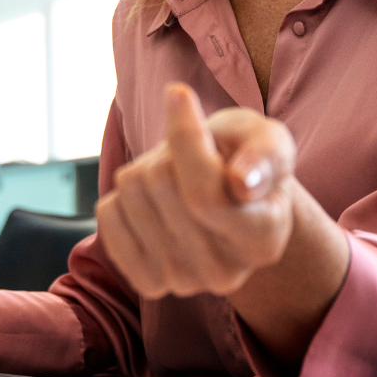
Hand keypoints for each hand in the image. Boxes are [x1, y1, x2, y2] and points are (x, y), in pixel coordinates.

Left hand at [95, 83, 296, 298]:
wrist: (226, 200)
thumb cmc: (249, 161)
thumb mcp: (269, 139)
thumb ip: (266, 154)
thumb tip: (241, 182)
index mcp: (265, 239)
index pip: (204, 192)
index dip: (184, 136)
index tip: (178, 93)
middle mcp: (226, 273)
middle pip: (160, 184)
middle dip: (169, 152)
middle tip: (192, 157)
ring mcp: (184, 283)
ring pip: (130, 194)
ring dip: (147, 171)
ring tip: (177, 180)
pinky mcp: (147, 283)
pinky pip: (107, 215)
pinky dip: (123, 196)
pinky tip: (153, 204)